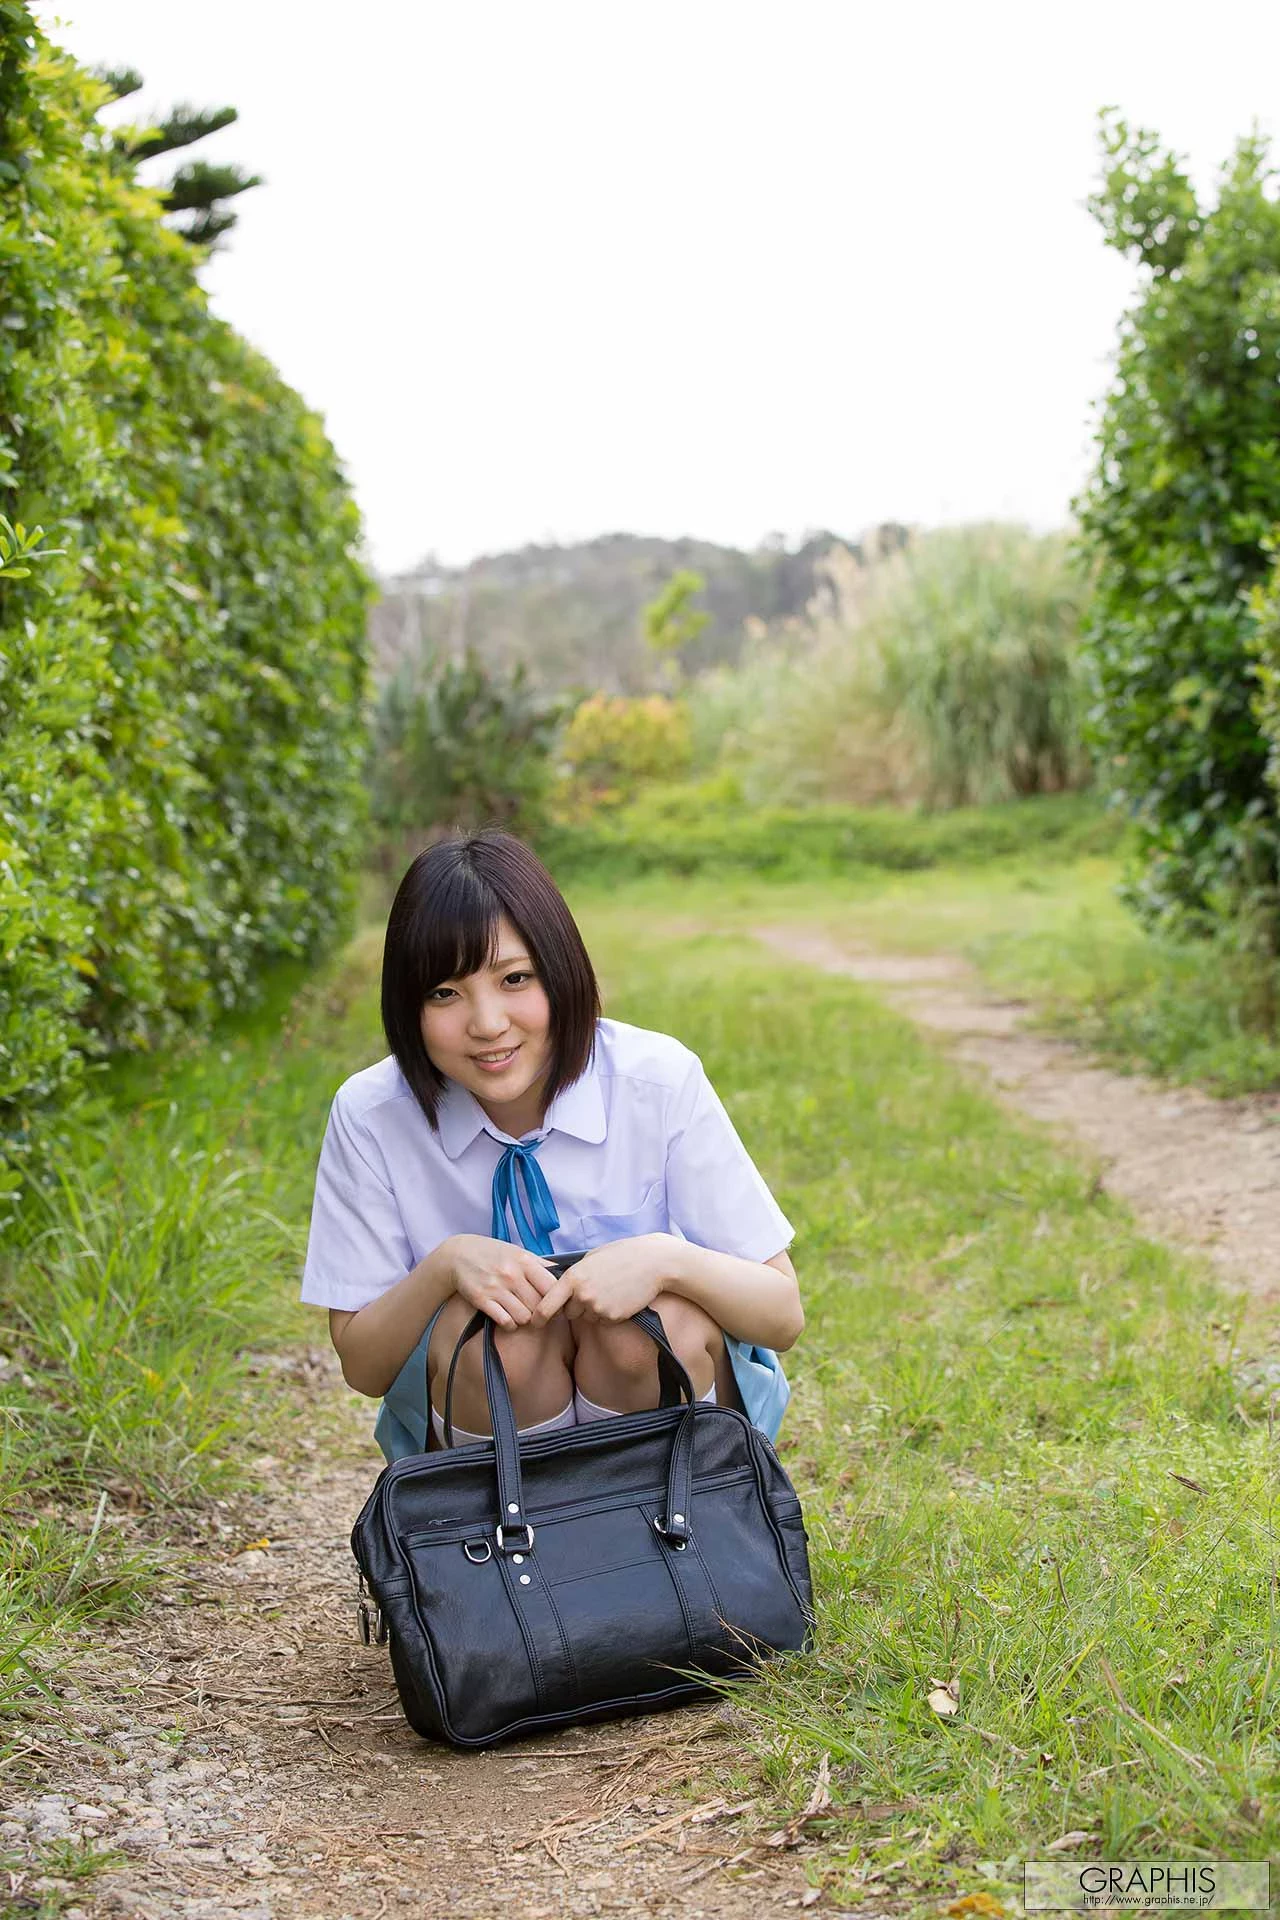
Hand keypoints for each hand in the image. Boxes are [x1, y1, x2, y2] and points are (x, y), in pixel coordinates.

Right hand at [445, 1234, 556, 1330]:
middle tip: (538, 1314)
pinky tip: (508, 1317)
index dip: (557, 1299)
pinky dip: (510, 1324)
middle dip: (541, 1313)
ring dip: (525, 1319)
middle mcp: (512, 1274)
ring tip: (521, 1314)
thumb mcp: (518, 1252)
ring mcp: (496, 1288)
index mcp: (525, 1261)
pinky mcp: (482, 1300)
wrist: (458, 1254)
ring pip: (524, 1317)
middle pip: (540, 1306)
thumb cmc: (493, 1253)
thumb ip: (540, 1264)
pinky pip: (506, 1322)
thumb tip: (564, 1274)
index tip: (554, 1304)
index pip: (552, 1287)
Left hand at [533, 1233, 674, 1325]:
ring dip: (594, 1310)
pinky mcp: (613, 1317)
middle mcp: (582, 1295)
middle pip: (569, 1313)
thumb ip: (575, 1274)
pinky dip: (609, 1313)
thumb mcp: (592, 1258)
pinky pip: (603, 1321)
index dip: (538, 1317)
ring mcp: (598, 1307)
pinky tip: (620, 1298)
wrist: (653, 1263)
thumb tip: (558, 1287)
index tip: (534, 1323)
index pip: (547, 1305)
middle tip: (594, 1290)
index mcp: (573, 1277)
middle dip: (576, 1306)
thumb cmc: (622, 1255)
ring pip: (587, 1317)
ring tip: (610, 1291)